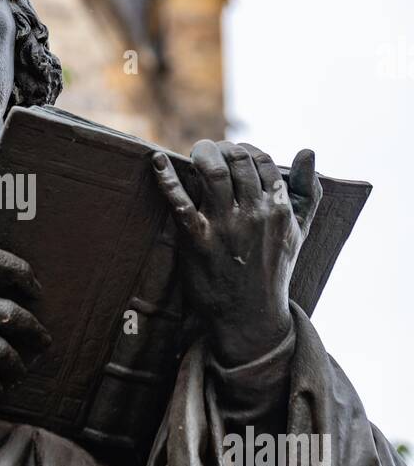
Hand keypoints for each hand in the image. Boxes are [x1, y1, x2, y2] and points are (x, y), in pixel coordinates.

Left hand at [152, 141, 321, 366]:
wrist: (251, 316)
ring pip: (213, 173)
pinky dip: (167, 179)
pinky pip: (180, 202)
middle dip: (223, 148)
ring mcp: (225, 227)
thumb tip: (308, 150)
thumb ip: (308, 190)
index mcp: (279, 208)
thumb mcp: (299, 230)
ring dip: (202, 154)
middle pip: (237, 160)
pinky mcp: (197, 241)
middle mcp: (254, 214)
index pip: (263, 160)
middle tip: (211, 151)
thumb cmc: (274, 268)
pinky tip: (157, 162)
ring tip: (196, 153)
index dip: (246, 150)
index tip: (235, 153)